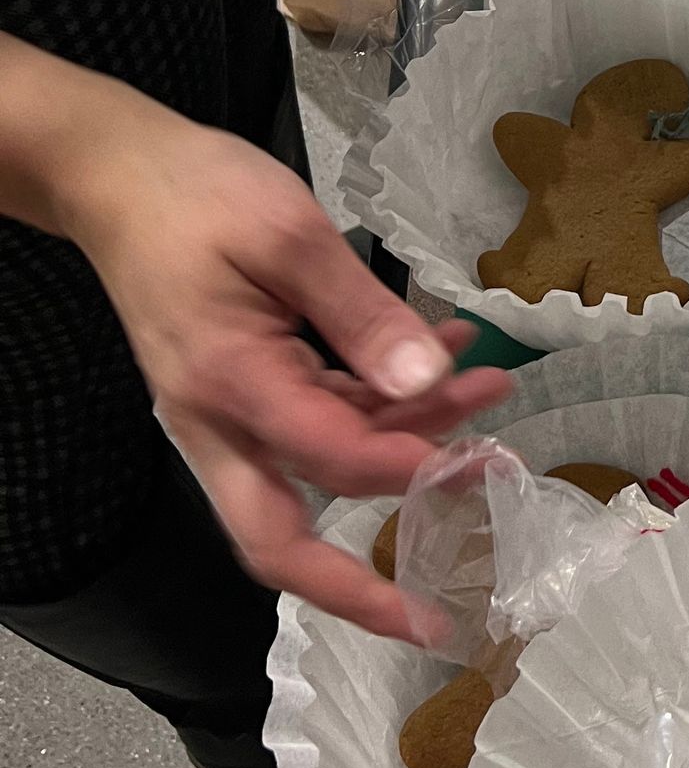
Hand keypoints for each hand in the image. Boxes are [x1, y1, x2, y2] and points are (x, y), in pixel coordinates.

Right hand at [57, 92, 510, 643]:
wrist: (116, 174)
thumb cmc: (194, 196)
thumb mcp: (290, 236)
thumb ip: (362, 313)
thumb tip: (427, 379)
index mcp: (230, 388)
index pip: (329, 460)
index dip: (407, 471)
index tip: (475, 460)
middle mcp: (219, 423)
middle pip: (280, 544)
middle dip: (361, 583)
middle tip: (442, 594)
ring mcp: (227, 413)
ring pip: (318, 470)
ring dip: (404, 448)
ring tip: (492, 393)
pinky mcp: (242, 388)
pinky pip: (316, 420)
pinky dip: (381, 403)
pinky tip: (444, 354)